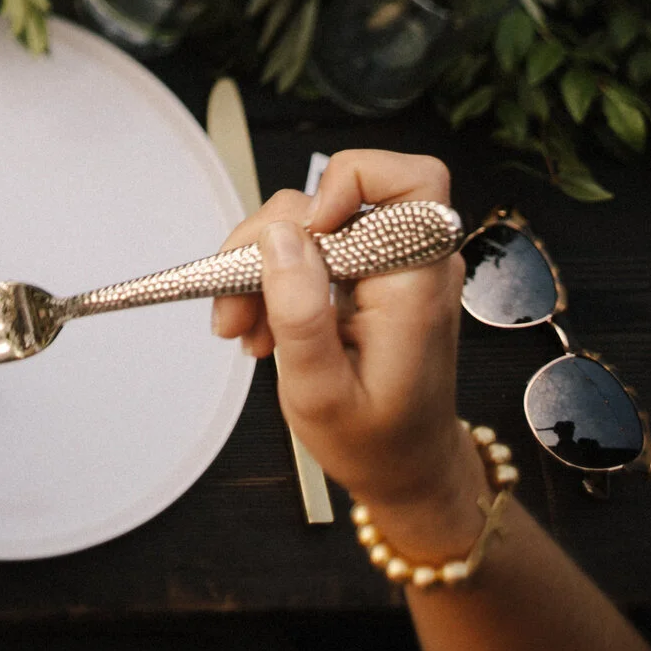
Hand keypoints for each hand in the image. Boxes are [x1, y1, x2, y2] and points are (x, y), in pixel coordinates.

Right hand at [210, 151, 482, 551]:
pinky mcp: (370, 275)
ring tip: (243, 327)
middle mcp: (411, 264)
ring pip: (311, 223)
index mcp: (415, 287)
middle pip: (333, 197)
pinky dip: (276, 280)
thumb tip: (279, 238)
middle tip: (235, 304)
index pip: (411, 182)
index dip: (350, 183)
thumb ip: (300, 312)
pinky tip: (261, 326)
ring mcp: (391, 267)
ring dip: (262, 266)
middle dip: (270, 242)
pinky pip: (313, 250)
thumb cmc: (374, 441)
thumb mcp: (320, 392)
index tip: (302, 233)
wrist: (405, 468)